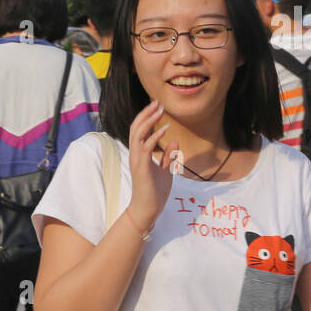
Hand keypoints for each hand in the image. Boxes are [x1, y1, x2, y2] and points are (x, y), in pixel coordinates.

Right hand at [125, 100, 176, 230]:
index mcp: (140, 153)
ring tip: (159, 110)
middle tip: (157, 102)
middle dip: (146, 113)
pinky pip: (145, 147)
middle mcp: (135, 153)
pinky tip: (164, 129)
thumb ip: (168, 156)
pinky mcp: (141, 166)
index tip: (157, 107)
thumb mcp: (165, 171)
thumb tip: (174, 142)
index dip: (147, 117)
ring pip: (137, 133)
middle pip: (136, 127)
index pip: (140, 130)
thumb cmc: (155, 191)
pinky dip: (154, 136)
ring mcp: (136, 159)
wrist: (148, 208)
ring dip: (148, 120)